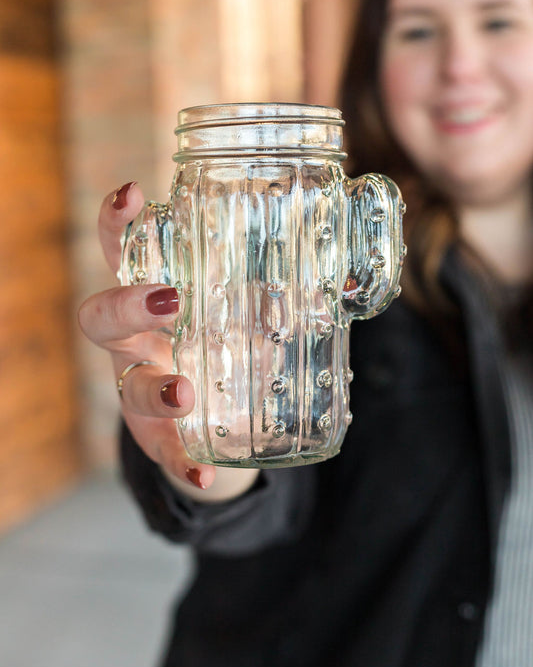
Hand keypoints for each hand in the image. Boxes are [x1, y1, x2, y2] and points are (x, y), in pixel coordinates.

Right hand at [78, 182, 258, 499]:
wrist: (223, 415)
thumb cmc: (230, 341)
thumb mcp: (248, 309)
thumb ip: (284, 286)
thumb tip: (354, 263)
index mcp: (153, 295)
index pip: (122, 250)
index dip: (116, 222)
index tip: (134, 193)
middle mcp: (135, 341)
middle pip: (103, 317)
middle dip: (128, 304)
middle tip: (170, 299)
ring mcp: (140, 390)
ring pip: (128, 387)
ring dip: (155, 390)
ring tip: (184, 392)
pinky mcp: (159, 437)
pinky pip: (162, 452)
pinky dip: (181, 462)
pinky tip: (203, 473)